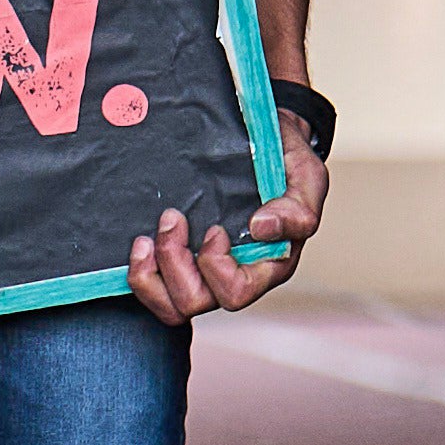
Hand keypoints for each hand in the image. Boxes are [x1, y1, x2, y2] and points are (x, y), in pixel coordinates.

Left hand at [131, 170, 317, 324]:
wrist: (258, 137)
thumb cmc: (285, 162)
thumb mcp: (304, 176)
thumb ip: (297, 206)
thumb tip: (262, 228)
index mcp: (269, 263)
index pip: (237, 292)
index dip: (216, 267)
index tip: (214, 228)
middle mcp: (236, 274)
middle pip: (196, 302)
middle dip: (175, 262)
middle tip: (172, 218)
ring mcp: (205, 271)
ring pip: (171, 307)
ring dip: (150, 274)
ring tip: (146, 238)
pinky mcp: (179, 263)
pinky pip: (154, 292)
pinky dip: (140, 274)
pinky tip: (141, 243)